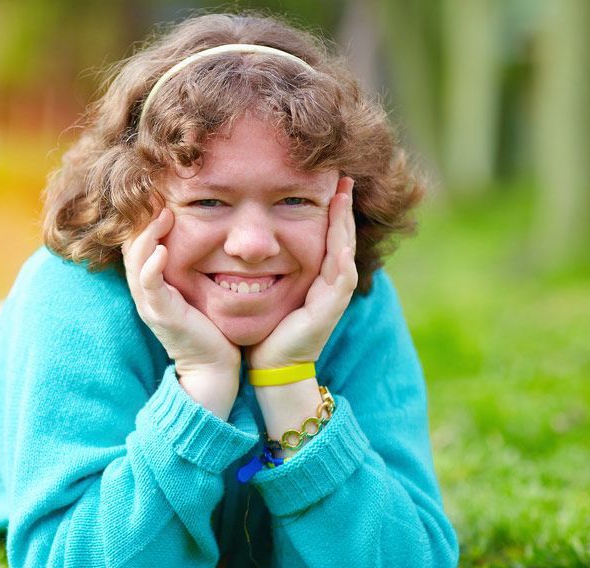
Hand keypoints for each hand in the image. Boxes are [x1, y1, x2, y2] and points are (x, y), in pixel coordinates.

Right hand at [122, 208, 240, 417]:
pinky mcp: (161, 315)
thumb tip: (211, 236)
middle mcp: (145, 292)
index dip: (145, 219)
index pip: (138, 243)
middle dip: (143, 220)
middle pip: (131, 247)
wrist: (213, 366)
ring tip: (162, 215)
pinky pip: (149, 286)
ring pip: (135, 262)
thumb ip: (194, 266)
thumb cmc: (210, 327)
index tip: (162, 196)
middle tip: (159, 197)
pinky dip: (152, 266)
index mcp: (152, 284)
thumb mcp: (198, 289)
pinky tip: (162, 250)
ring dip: (147, 236)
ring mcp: (150, 303)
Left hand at [246, 177, 358, 369]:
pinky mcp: (328, 311)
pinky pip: (340, 279)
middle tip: (344, 179)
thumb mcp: (266, 288)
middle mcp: (330, 284)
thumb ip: (265, 267)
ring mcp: (332, 297)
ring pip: (344, 252)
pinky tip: (338, 240)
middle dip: (343, 208)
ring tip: (344, 197)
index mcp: (317, 277)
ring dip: (345, 224)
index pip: (329, 235)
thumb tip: (244, 242)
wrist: (272, 366)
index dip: (331, 210)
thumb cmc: (266, 329)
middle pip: (342, 237)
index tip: (330, 181)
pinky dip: (340, 258)